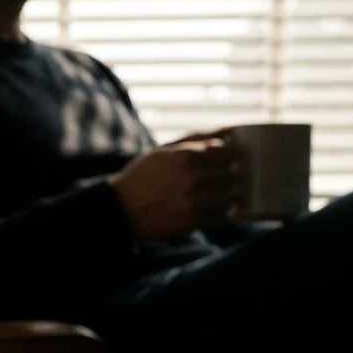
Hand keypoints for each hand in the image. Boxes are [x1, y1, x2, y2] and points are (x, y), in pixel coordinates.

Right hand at [109, 129, 241, 240]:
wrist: (120, 208)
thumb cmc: (143, 175)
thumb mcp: (164, 150)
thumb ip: (197, 137)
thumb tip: (229, 130)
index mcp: (187, 156)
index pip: (228, 152)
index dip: (232, 155)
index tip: (230, 159)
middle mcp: (193, 178)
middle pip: (232, 174)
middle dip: (231, 175)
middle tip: (226, 177)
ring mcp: (194, 201)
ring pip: (230, 196)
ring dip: (229, 194)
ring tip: (219, 194)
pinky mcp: (193, 222)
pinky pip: (220, 216)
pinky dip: (220, 212)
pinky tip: (209, 208)